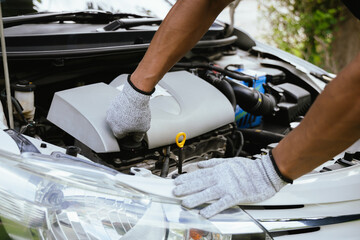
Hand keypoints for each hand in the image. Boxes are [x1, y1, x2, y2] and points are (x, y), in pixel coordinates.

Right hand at [106, 75, 152, 141]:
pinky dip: (121, 109)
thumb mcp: (143, 128)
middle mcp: (111, 122)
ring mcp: (110, 112)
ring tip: (131, 113)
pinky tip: (128, 107)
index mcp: (117, 130)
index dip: (127, 134)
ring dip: (121, 117)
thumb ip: (139, 136)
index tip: (132, 130)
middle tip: (133, 121)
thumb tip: (137, 138)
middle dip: (124, 125)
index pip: (120, 136)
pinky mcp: (111, 104)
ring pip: (115, 118)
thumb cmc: (138, 113)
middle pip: (117, 127)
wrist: (135, 97)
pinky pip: (115, 109)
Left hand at [173, 154, 287, 217]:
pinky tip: (204, 213)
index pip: (199, 174)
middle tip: (175, 192)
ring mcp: (228, 187)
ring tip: (185, 204)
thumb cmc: (248, 168)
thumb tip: (199, 164)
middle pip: (201, 183)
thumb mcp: (229, 161)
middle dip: (186, 188)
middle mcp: (221, 177)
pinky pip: (222, 203)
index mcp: (219, 169)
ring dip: (196, 199)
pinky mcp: (236, 196)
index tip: (177, 181)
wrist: (266, 173)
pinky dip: (213, 208)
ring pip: (208, 193)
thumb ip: (213, 163)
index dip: (187, 178)